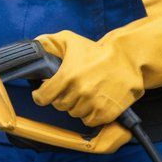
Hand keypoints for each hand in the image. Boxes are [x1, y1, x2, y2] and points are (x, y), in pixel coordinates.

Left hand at [32, 7, 161, 127]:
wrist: (128, 58)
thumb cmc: (96, 50)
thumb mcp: (70, 40)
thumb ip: (48, 43)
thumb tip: (33, 48)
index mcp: (68, 75)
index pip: (43, 97)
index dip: (41, 95)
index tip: (43, 94)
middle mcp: (80, 91)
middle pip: (59, 105)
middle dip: (62, 97)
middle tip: (71, 88)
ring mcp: (93, 103)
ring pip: (74, 113)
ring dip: (77, 105)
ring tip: (85, 92)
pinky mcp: (106, 112)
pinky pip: (89, 121)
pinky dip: (90, 114)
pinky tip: (94, 102)